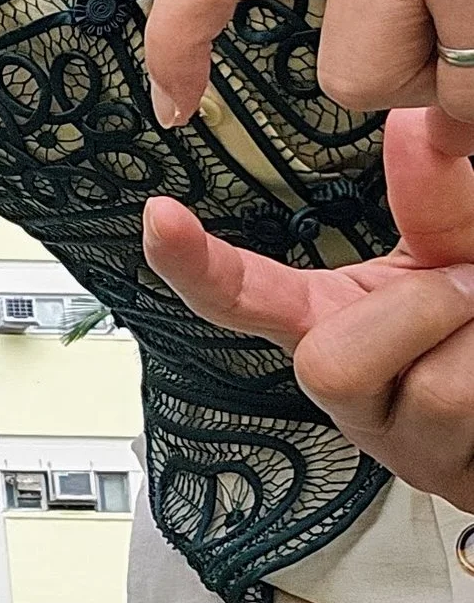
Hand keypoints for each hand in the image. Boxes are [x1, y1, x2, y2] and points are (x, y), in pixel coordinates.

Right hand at [147, 110, 473, 510]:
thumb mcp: (457, 250)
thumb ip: (436, 200)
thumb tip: (411, 129)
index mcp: (326, 319)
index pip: (237, 294)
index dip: (191, 263)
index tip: (159, 216)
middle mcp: (347, 388)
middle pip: (329, 367)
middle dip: (414, 314)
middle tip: (465, 285)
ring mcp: (397, 441)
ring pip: (429, 393)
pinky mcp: (447, 474)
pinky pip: (465, 406)